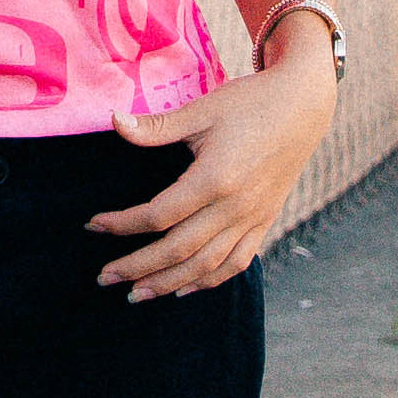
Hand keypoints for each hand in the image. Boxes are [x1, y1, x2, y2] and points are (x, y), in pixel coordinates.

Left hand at [91, 51, 337, 297]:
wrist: (303, 105)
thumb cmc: (250, 102)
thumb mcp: (202, 110)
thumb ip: (156, 127)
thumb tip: (113, 122)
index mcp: (215, 178)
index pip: (159, 215)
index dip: (123, 224)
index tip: (93, 225)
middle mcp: (235, 206)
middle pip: (178, 250)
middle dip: (137, 267)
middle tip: (104, 278)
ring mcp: (253, 218)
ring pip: (206, 265)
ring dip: (168, 283)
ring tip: (137, 295)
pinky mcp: (265, 221)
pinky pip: (236, 262)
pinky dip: (209, 281)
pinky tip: (184, 289)